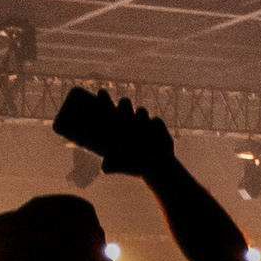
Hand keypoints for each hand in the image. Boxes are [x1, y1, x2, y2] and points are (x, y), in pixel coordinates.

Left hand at [53, 88, 174, 177]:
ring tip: (138, 126)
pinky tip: (153, 132)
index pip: (109, 108)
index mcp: (119, 126)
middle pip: (125, 103)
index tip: (101, 93)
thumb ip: (111, 165)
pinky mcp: (158, 127)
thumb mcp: (120, 165)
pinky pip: (156, 122)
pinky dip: (154, 126)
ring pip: (141, 111)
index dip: (104, 99)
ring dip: (140, 116)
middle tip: (121, 112)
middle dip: (123, 104)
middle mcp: (132, 121)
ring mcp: (145, 123)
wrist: (156, 168)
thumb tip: (104, 168)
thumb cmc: (135, 166)